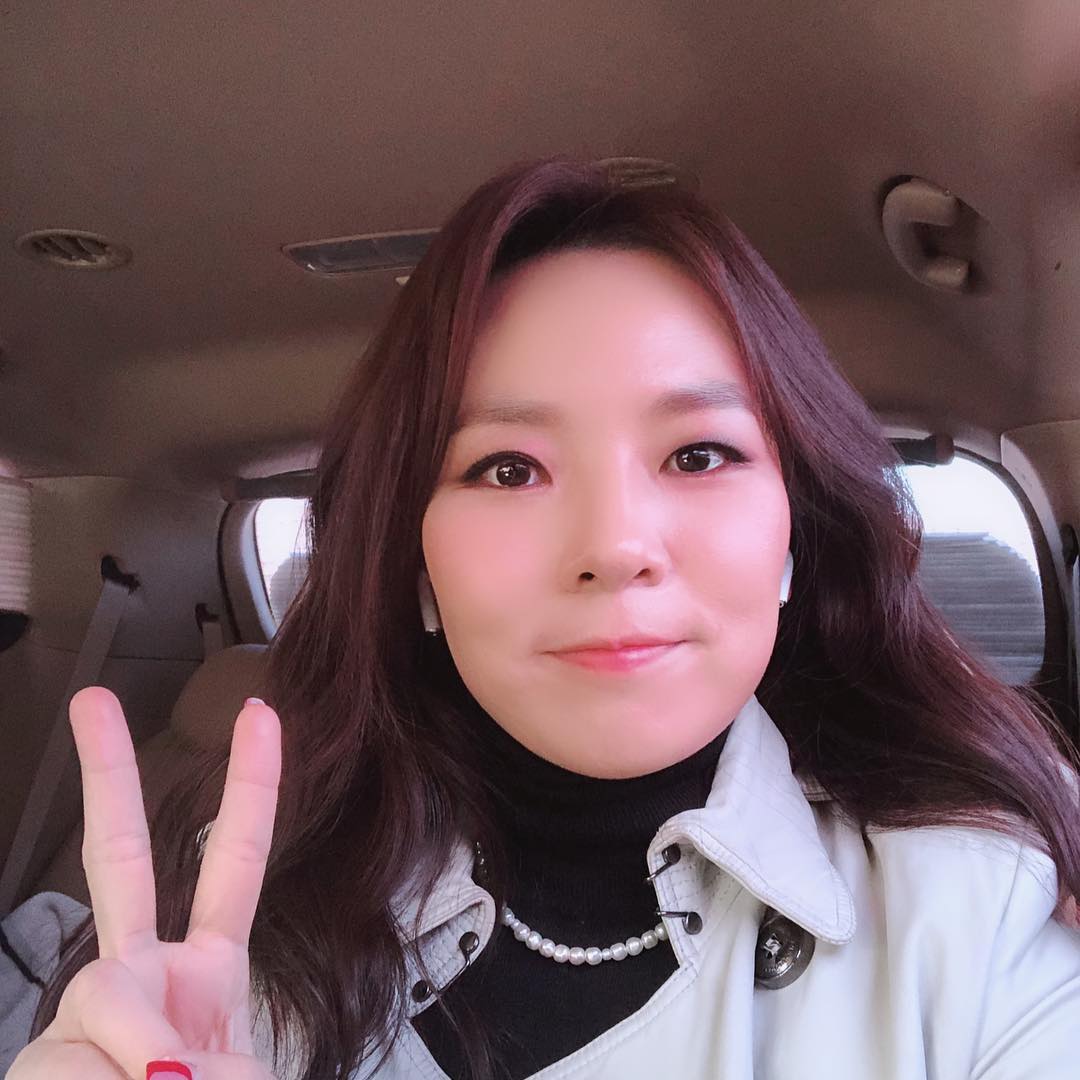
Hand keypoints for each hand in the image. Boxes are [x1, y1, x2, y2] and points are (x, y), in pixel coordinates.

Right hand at [8, 686, 281, 1078]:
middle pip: (120, 857)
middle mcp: (137, 977)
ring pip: (105, 998)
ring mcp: (80, 1017)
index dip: (252, 788)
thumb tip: (176, 1065)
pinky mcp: (40, 1057)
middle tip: (91, 700)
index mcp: (202, 969)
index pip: (230, 862)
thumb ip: (222, 1065)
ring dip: (141, 1062)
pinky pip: (74, 1062)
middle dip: (107, 775)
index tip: (260, 716)